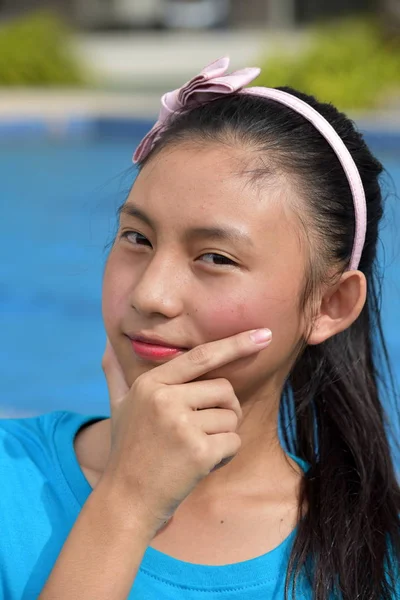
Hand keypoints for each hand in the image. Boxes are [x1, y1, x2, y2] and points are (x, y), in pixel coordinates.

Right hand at [101, 328, 271, 536]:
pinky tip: (202, 464)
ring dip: (223, 435)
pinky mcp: (198, 451)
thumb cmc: (127, 450)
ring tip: (195, 448)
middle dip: (224, 410)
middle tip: (203, 430)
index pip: (201, 356)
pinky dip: (225, 455)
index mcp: (150, 383)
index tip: (264, 335)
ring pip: (231, 417)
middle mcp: (164, 398)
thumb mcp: (118, 406)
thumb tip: (107, 344)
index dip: (236, 344)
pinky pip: (233, 442)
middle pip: (224, 389)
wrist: (126, 500)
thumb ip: (116, 373)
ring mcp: (181, 424)